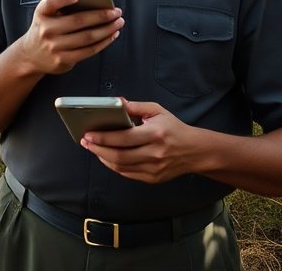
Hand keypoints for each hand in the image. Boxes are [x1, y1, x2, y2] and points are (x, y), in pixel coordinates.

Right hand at [14, 0, 123, 74]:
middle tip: (115, 11)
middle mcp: (47, 30)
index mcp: (42, 14)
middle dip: (101, 15)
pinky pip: (88, 51)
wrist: (31, 55)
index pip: (51, 3)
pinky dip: (103, 43)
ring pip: (87, 37)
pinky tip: (111, 35)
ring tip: (118, 22)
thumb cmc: (43, 29)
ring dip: (107, 29)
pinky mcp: (63, 60)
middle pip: (78, 21)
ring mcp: (55, 46)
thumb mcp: (43, 12)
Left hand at [80, 100, 200, 184]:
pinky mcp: (153, 178)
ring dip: (103, 158)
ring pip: (121, 167)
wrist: (195, 151)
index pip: (124, 138)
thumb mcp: (158, 111)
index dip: (103, 137)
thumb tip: (117, 102)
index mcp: (155, 134)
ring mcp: (154, 168)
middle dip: (98, 149)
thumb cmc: (174, 129)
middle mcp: (155, 153)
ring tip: (93, 149)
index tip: (89, 134)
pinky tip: (106, 157)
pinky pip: (128, 174)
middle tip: (86, 142)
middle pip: (119, 155)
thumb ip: (136, 106)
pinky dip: (114, 166)